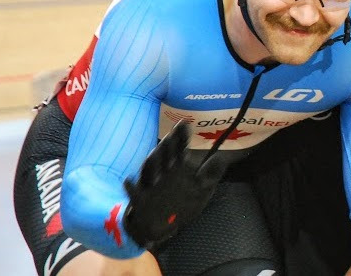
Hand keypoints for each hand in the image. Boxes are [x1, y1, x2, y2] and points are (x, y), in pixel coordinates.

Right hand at [123, 123, 225, 248]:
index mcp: (176, 168)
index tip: (184, 123)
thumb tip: (222, 158)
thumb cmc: (181, 205)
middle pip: (163, 155)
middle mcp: (162, 173)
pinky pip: (133, 193)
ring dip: (150, 163)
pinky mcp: (139, 200)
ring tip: (152, 154)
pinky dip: (130, 187)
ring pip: (148, 170)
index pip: (179, 149)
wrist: (160, 228)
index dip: (181, 136)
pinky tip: (128, 180)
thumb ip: (211, 174)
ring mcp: (150, 185)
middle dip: (165, 145)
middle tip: (169, 135)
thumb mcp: (201, 191)